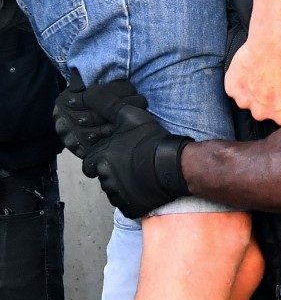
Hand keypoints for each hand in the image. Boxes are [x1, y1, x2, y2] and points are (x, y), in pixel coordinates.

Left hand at [55, 71, 191, 217]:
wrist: (173, 164)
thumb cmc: (150, 140)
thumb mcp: (128, 115)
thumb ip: (106, 104)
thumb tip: (88, 92)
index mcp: (100, 159)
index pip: (90, 163)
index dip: (101, 157)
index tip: (115, 154)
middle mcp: (105, 179)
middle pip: (102, 177)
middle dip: (112, 171)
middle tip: (131, 163)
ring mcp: (118, 196)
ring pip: (114, 190)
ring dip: (122, 184)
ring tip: (140, 174)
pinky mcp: (130, 207)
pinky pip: (126, 204)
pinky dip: (133, 197)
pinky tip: (145, 186)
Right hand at [225, 40, 280, 125]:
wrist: (276, 45)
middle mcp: (263, 114)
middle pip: (263, 111)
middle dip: (266, 100)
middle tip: (271, 81)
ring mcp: (245, 102)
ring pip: (248, 100)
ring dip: (252, 91)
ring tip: (260, 73)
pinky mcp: (232, 89)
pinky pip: (234, 88)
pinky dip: (239, 81)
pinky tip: (248, 70)